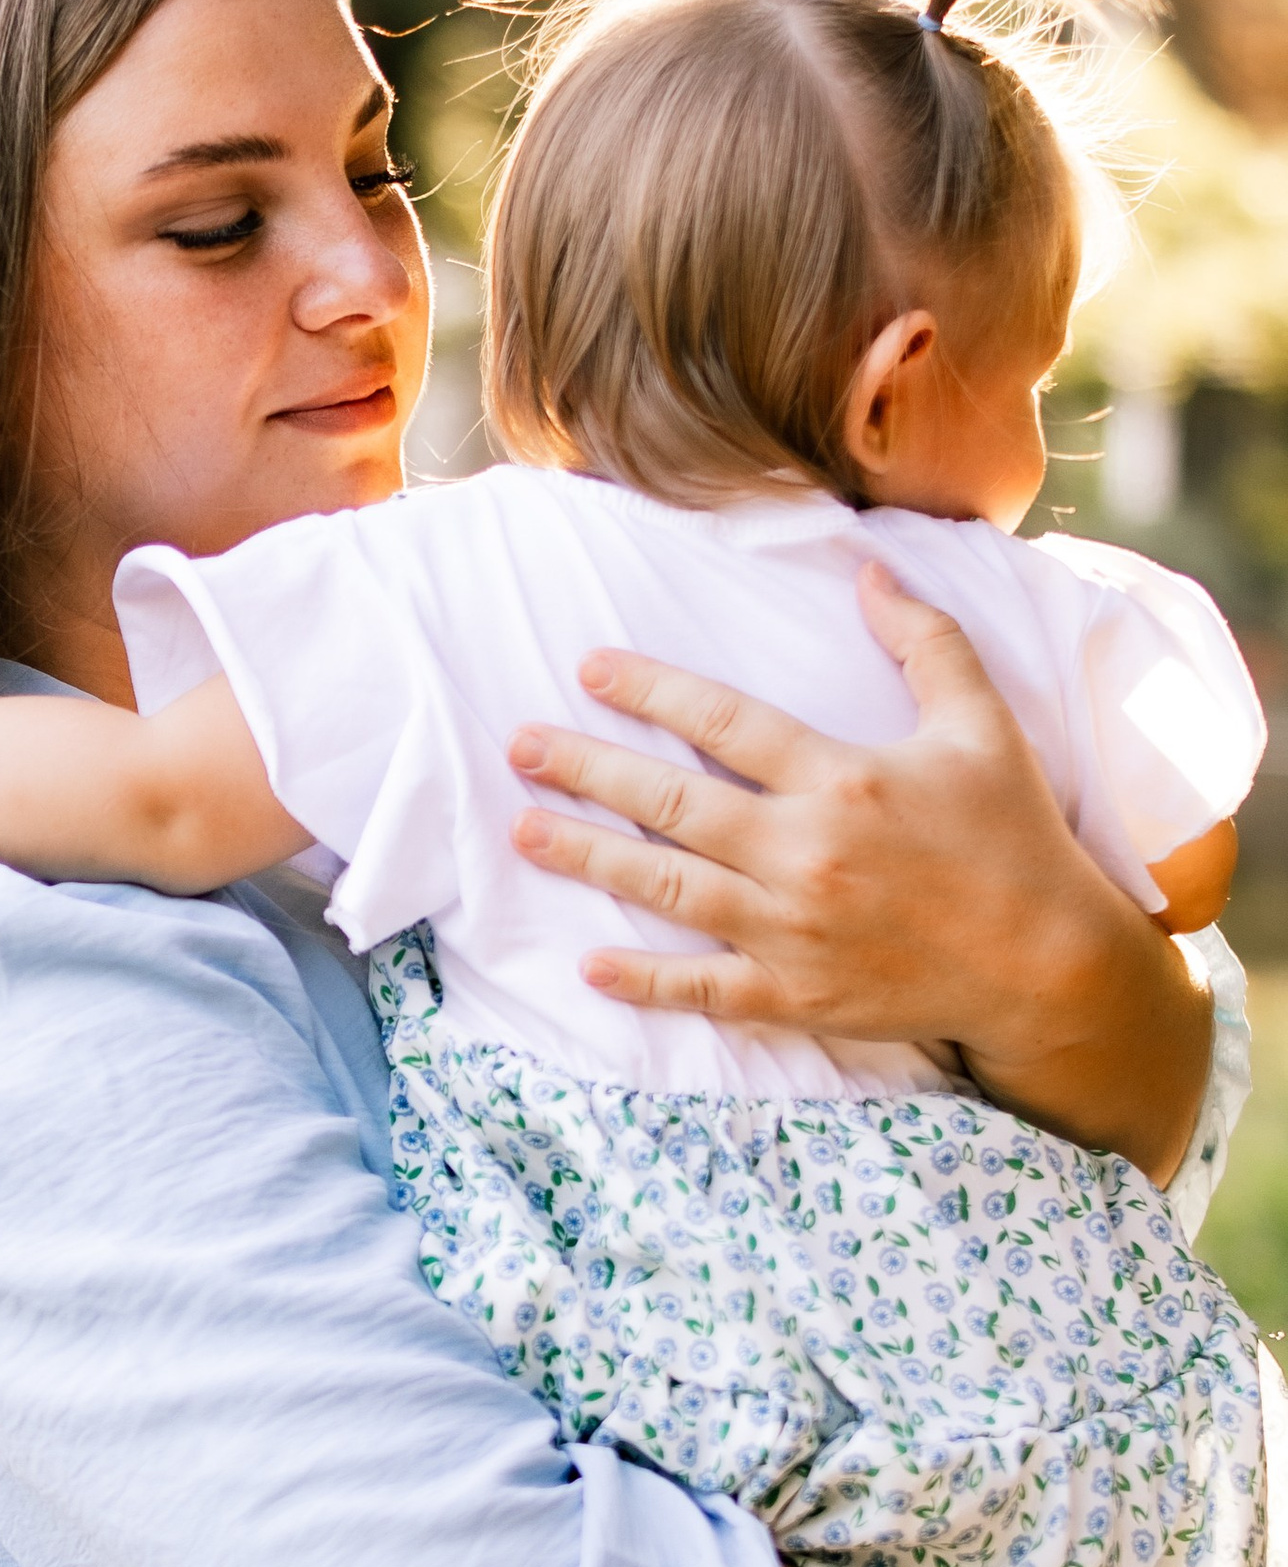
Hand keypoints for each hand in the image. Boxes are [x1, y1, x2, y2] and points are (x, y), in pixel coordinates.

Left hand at [502, 560, 1208, 1180]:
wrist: (1047, 966)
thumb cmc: (1014, 837)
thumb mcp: (982, 725)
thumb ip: (924, 644)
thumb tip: (869, 570)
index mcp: (842, 780)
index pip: (722, 723)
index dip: (649, 691)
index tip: (589, 668)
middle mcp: (804, 853)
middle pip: (670, 803)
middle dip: (586, 770)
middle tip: (519, 747)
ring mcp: (793, 930)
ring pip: (666, 889)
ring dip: (588, 859)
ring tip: (523, 832)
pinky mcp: (797, 995)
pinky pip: (704, 989)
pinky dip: (644, 982)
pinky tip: (588, 966)